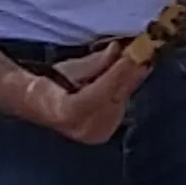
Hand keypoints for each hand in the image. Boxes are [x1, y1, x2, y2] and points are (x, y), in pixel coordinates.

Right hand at [25, 42, 151, 143]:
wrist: (43, 107)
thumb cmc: (53, 84)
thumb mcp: (71, 68)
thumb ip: (94, 62)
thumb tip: (116, 49)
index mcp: (63, 112)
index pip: (93, 97)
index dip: (112, 78)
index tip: (127, 59)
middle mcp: (79, 129)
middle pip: (110, 101)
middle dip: (128, 76)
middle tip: (142, 55)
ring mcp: (93, 135)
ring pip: (118, 105)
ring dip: (129, 84)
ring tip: (140, 63)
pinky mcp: (103, 135)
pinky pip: (119, 110)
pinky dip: (126, 94)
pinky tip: (132, 79)